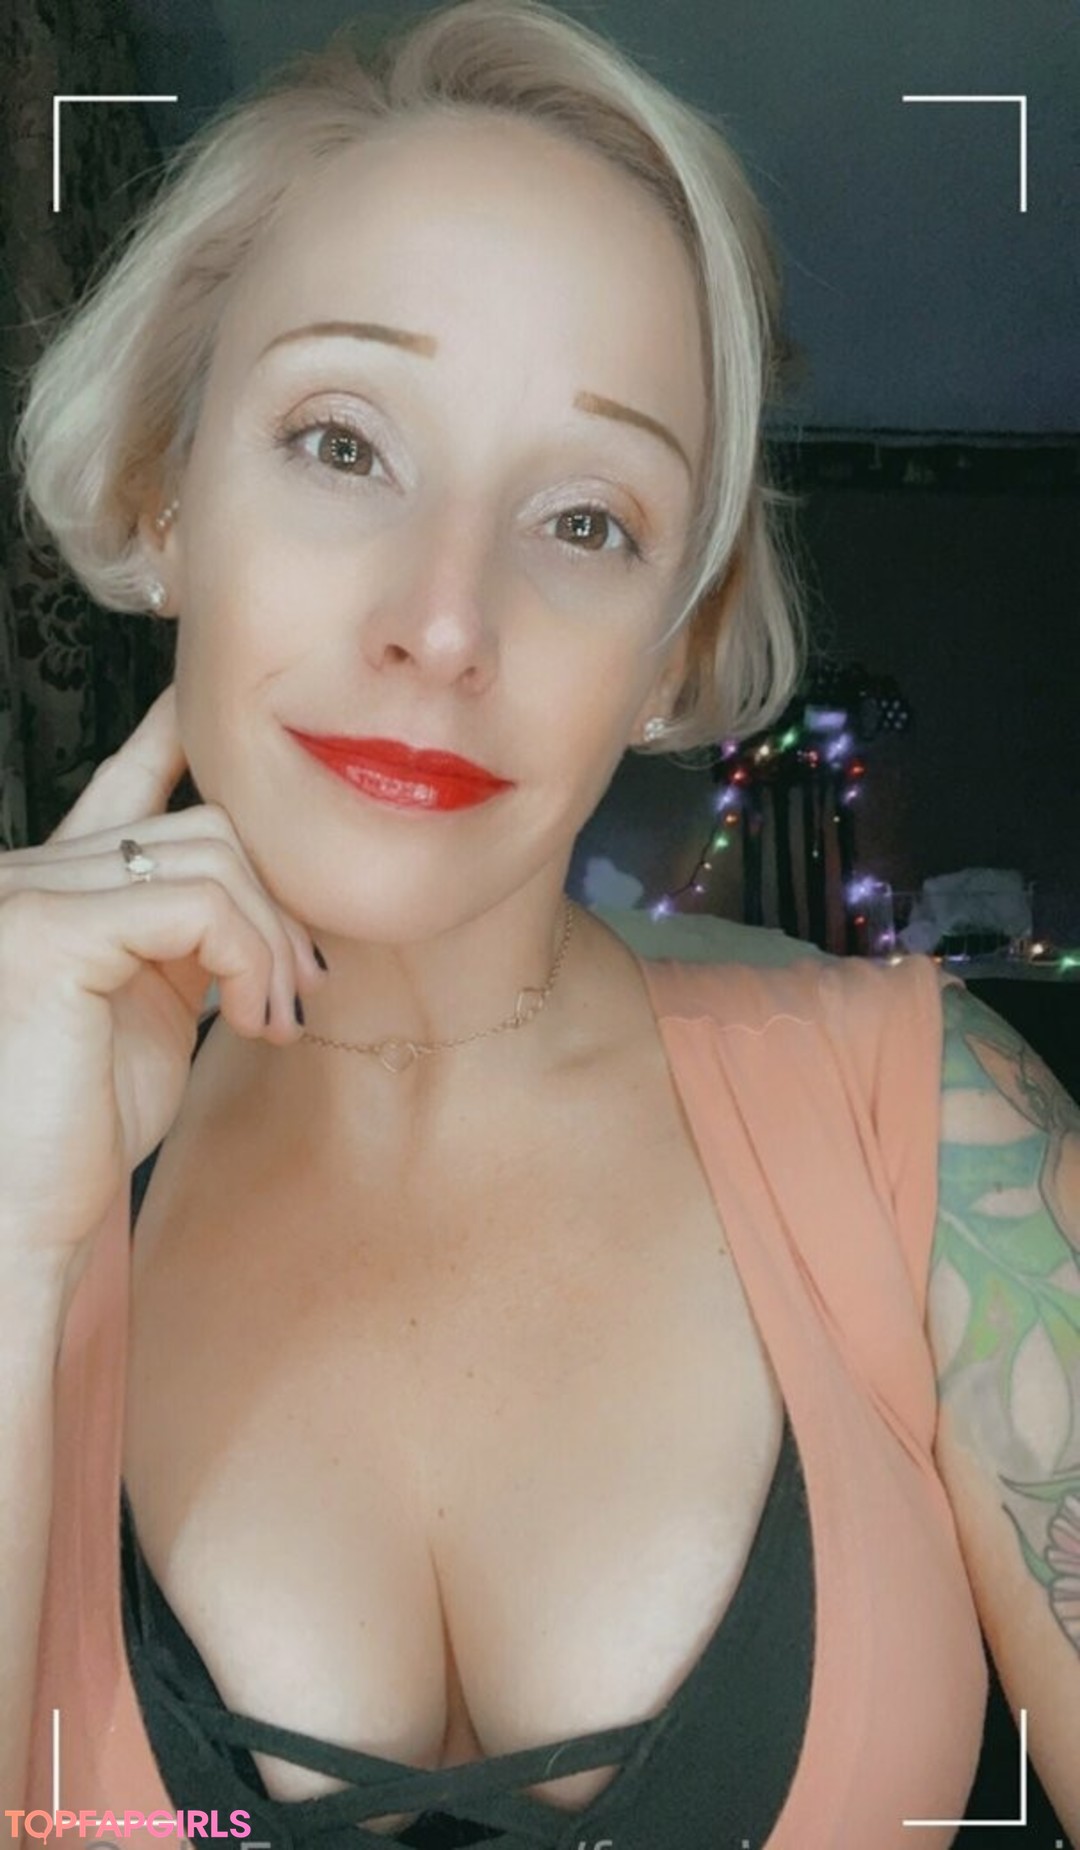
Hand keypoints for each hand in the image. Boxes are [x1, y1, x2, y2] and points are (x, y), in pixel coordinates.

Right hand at [0, 681, 326, 1292]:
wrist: (20, 1215)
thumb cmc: (80, 1128)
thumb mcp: (150, 1006)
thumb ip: (186, 935)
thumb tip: (258, 892)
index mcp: (46, 886)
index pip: (120, 786)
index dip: (174, 737)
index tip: (213, 710)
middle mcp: (23, 872)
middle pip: (202, 826)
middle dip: (276, 903)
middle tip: (300, 989)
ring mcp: (25, 892)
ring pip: (213, 860)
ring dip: (272, 943)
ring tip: (273, 1018)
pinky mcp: (48, 931)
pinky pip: (199, 907)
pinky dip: (251, 960)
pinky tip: (251, 1021)